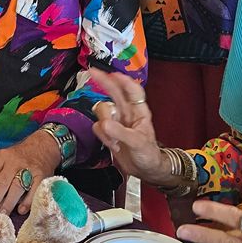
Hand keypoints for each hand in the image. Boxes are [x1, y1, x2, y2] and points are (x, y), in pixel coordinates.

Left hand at [0, 133, 60, 214]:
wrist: (42, 147)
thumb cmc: (16, 156)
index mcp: (1, 157)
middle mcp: (14, 162)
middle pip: (3, 181)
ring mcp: (28, 169)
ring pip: (17, 186)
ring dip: (9, 202)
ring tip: (2, 214)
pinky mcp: (41, 176)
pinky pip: (34, 190)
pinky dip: (27, 201)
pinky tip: (21, 209)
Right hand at [88, 68, 173, 185]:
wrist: (144, 171)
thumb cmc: (149, 155)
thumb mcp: (138, 143)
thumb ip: (121, 133)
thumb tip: (105, 123)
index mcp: (140, 112)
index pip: (133, 91)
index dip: (124, 80)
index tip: (113, 73)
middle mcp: (127, 114)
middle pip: (114, 93)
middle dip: (104, 81)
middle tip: (92, 71)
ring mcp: (117, 122)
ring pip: (102, 112)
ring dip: (105, 125)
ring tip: (115, 142)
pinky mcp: (109, 132)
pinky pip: (98, 127)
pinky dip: (102, 136)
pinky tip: (113, 145)